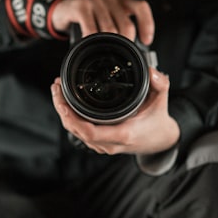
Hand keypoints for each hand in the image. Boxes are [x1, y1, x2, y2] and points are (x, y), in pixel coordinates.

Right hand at [50, 0, 154, 45]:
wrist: (63, 6)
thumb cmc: (89, 16)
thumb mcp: (106, 17)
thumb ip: (119, 26)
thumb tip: (132, 49)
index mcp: (121, 1)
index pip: (140, 7)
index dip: (147, 24)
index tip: (147, 40)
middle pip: (126, 24)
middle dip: (126, 42)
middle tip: (121, 53)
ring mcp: (96, 2)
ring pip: (110, 29)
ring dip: (109, 45)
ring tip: (105, 51)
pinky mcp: (81, 7)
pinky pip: (91, 29)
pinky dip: (93, 40)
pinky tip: (91, 46)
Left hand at [51, 67, 178, 155]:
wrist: (161, 140)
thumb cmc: (158, 120)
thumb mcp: (162, 100)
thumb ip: (160, 84)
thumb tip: (152, 72)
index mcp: (123, 134)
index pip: (89, 132)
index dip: (72, 117)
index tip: (63, 101)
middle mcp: (110, 143)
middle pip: (76, 130)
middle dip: (62, 109)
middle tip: (56, 87)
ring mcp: (104, 146)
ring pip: (76, 132)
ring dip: (64, 113)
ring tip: (58, 91)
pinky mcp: (101, 144)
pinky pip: (80, 133)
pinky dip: (71, 119)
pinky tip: (66, 104)